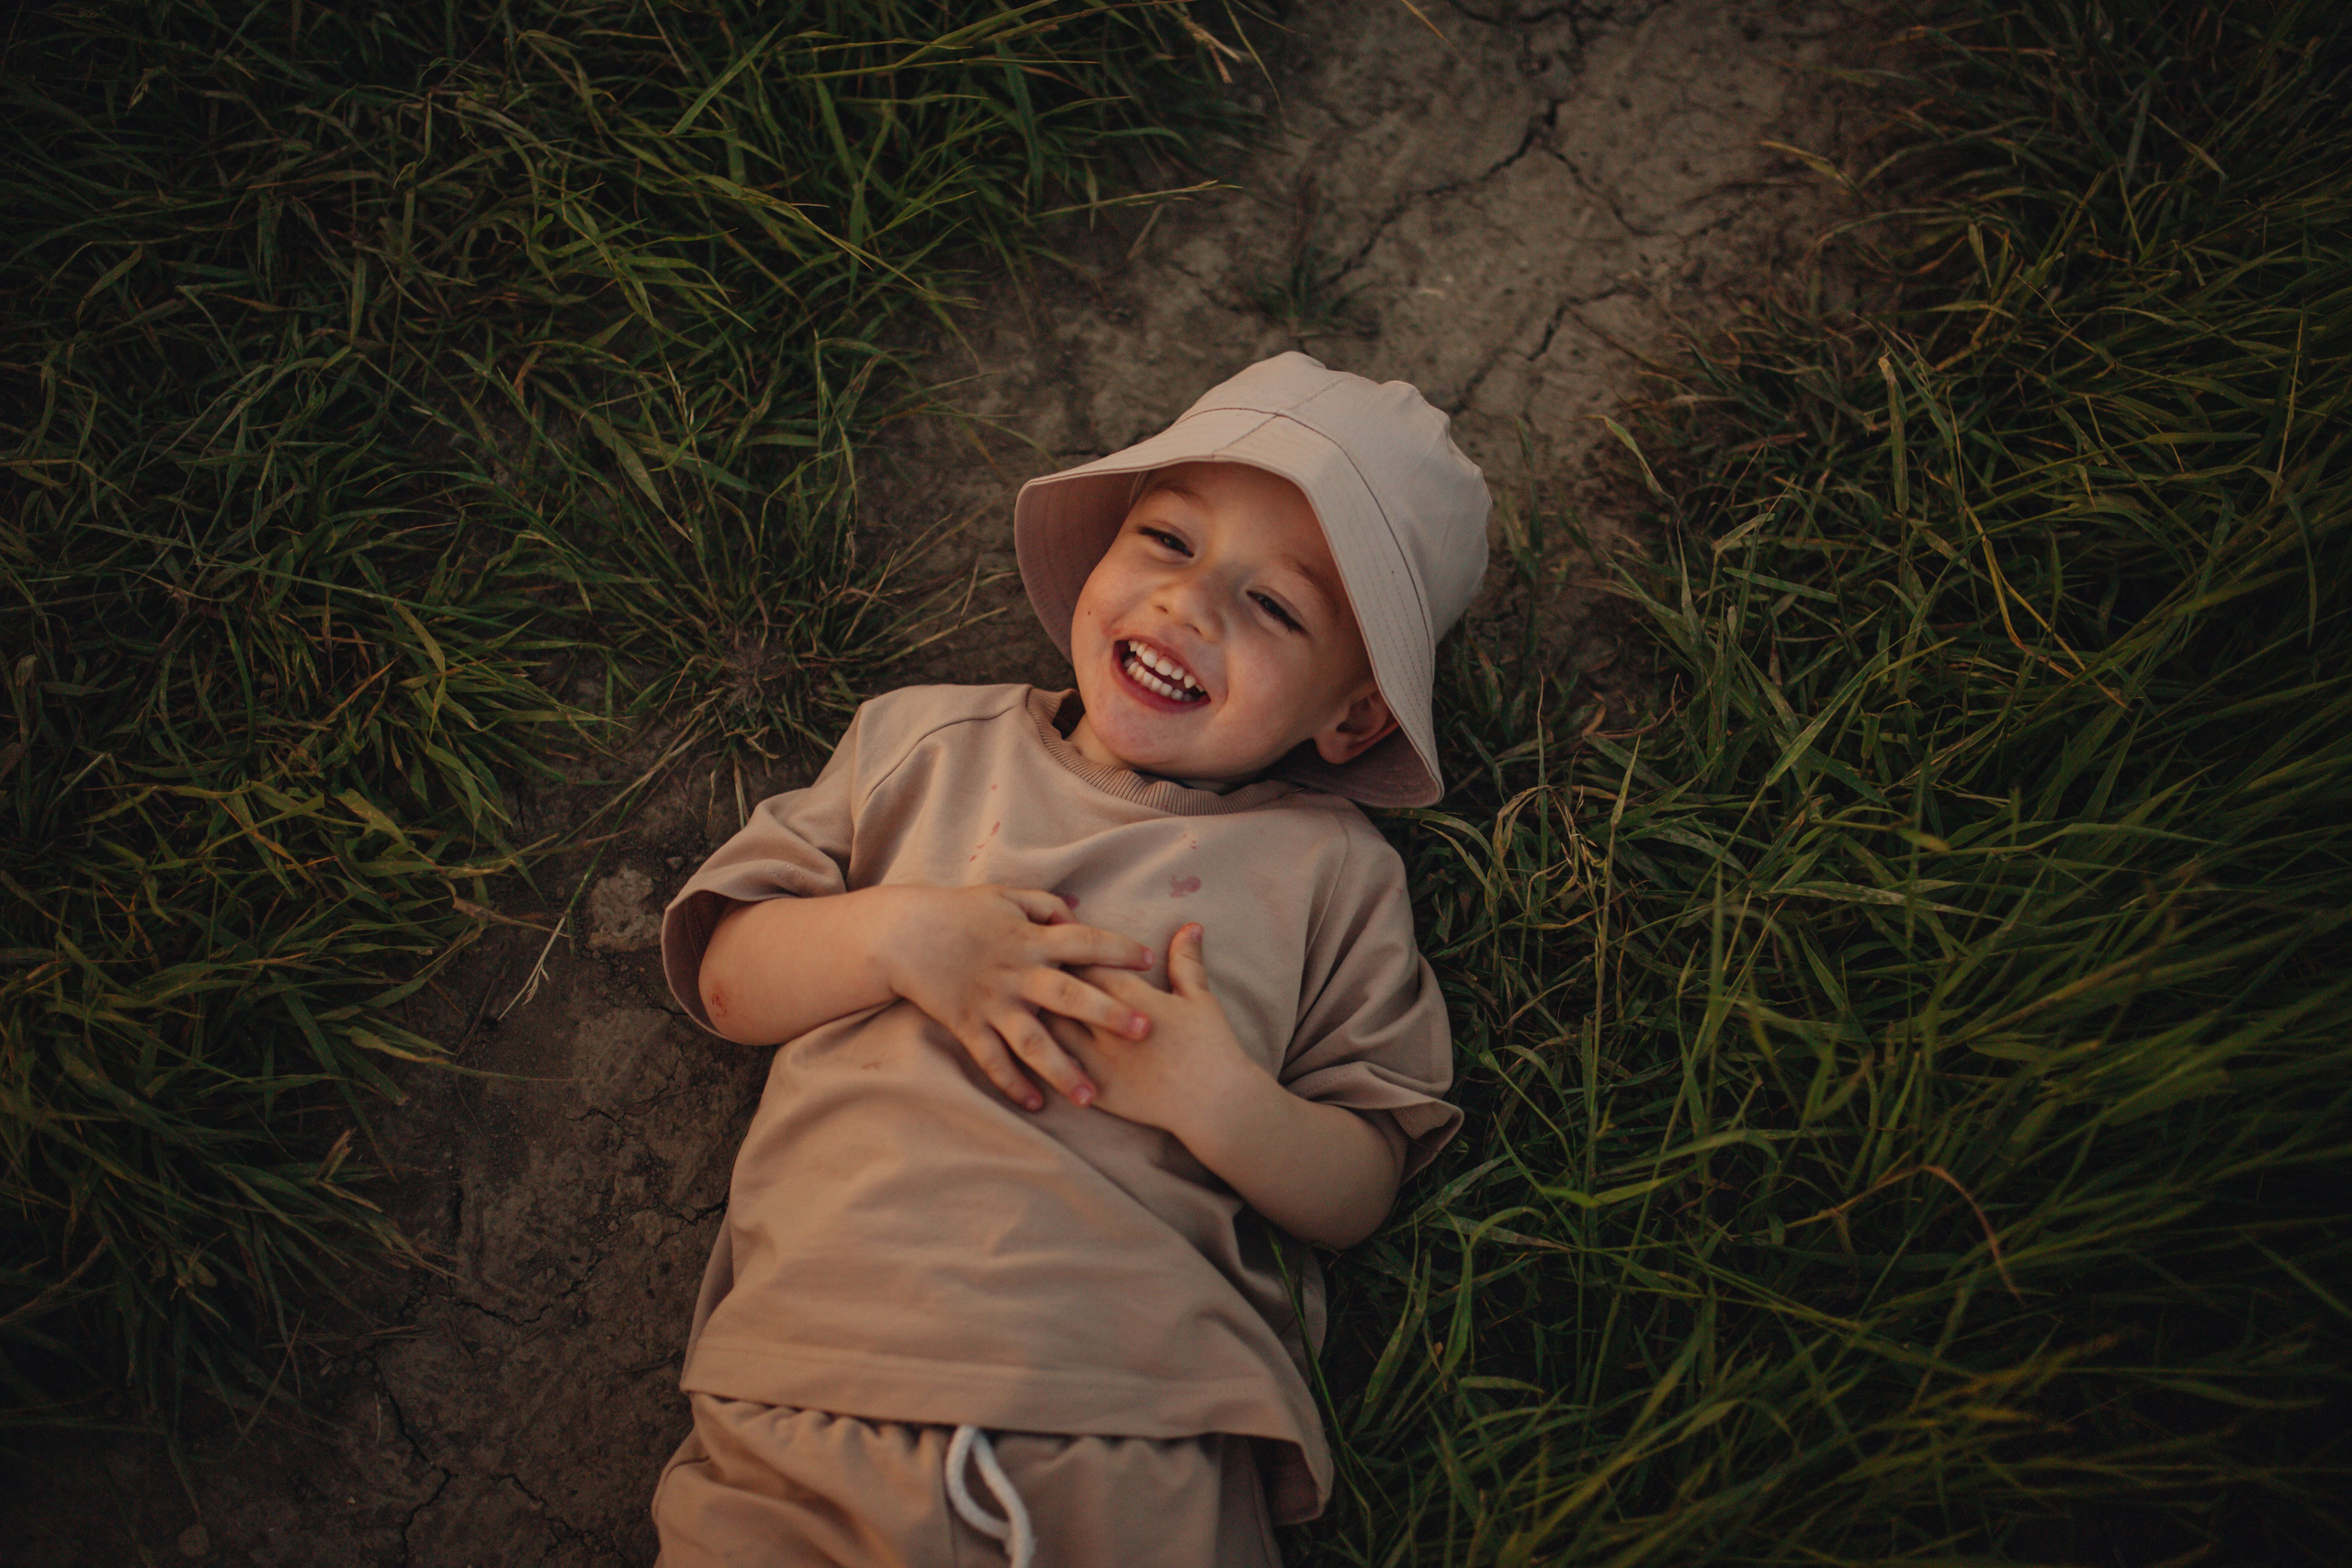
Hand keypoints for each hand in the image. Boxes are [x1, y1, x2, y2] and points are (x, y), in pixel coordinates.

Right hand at [874, 885, 1153, 1111]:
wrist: (902, 933)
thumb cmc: (960, 911)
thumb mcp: (1007, 896)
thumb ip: (1047, 907)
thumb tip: (1078, 919)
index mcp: (1030, 938)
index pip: (1084, 941)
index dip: (1118, 948)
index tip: (1149, 959)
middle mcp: (1016, 973)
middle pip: (1068, 995)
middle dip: (1107, 1012)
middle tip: (1144, 1029)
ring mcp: (992, 1003)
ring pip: (1033, 1042)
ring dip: (1063, 1071)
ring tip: (1091, 1098)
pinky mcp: (967, 1025)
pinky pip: (992, 1061)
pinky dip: (1012, 1084)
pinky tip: (1036, 1105)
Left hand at [1045, 923, 1263, 1144]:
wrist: (1214, 1103)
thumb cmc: (1211, 1046)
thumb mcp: (1201, 998)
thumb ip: (1187, 961)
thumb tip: (1191, 926)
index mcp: (1132, 998)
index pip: (1088, 963)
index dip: (1072, 953)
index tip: (1060, 945)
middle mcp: (1107, 1027)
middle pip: (1061, 992)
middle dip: (1048, 978)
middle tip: (1033, 968)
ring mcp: (1097, 1061)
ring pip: (1051, 1030)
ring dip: (1039, 1015)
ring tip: (1027, 1004)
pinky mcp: (1095, 1091)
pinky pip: (1057, 1070)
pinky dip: (1042, 1057)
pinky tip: (1031, 1048)